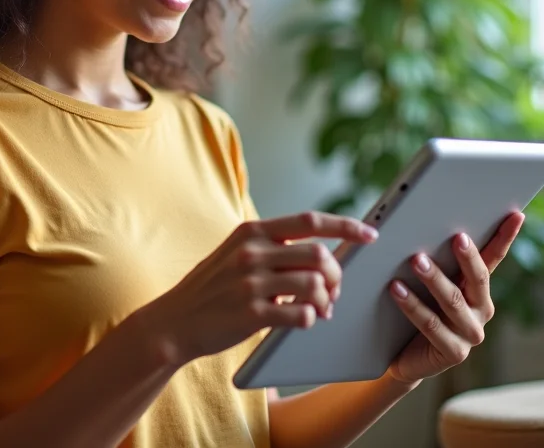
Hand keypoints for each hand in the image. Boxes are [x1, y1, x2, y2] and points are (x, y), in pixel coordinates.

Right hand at [142, 212, 378, 364]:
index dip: (346, 226)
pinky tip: (302, 320)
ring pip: (315, 285)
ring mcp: (250, 282)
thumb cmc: (212, 288)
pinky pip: (301, 314)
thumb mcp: (236, 253)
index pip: (310, 221)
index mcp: (252, 231)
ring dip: (326, 300)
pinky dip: (310, 319)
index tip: (370, 234)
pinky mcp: (250, 313)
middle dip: (337, 275)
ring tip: (319, 309)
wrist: (174, 321)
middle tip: (334, 290)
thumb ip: (272, 246)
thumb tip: (323, 253)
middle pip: (320, 255)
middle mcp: (252, 252)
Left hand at [385, 211, 525, 384]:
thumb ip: (437, 260)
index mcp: (479, 289)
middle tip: (456, 236)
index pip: (495, 258)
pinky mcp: (454, 352)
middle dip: (468, 257)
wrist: (404, 357)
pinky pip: (431, 325)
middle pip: (478, 279)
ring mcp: (470, 334)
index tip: (516, 214)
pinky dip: (413, 305)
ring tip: (416, 260)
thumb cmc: (418, 310)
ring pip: (453, 301)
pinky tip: (396, 288)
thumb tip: (427, 221)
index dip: (506, 237)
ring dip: (434, 279)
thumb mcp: (430, 284)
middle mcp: (481, 311)